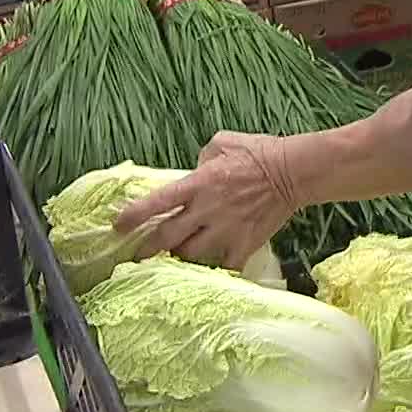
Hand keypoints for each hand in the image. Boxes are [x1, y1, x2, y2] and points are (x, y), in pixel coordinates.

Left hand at [114, 131, 299, 269]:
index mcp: (198, 184)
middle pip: (166, 237)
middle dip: (147, 248)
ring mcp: (225, 230)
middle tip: (136, 256)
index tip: (118, 226)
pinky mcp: (244, 244)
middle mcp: (206, 210)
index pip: (157, 202)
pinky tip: (212, 267)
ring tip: (177, 255)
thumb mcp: (223, 143)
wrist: (294, 172)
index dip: (134, 216)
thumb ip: (201, 159)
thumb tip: (194, 171)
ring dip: (180, 256)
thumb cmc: (259, 151)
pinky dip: (216, 269)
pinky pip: (224, 266)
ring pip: (190, 255)